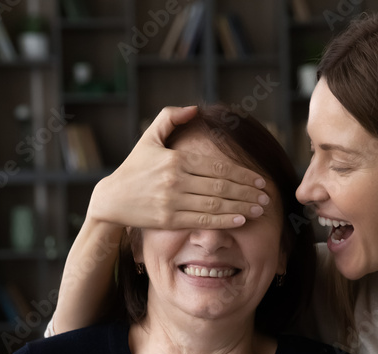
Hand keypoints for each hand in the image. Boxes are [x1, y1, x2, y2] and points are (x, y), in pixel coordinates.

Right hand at [85, 106, 269, 229]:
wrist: (111, 199)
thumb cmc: (134, 168)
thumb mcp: (149, 138)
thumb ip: (170, 118)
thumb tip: (195, 109)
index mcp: (176, 159)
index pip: (217, 167)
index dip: (242, 174)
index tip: (259, 180)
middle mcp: (176, 180)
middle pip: (221, 187)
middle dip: (247, 192)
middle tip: (267, 196)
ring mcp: (172, 201)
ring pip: (215, 204)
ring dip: (241, 206)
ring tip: (260, 209)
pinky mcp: (168, 220)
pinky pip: (202, 220)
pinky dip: (224, 220)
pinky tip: (241, 220)